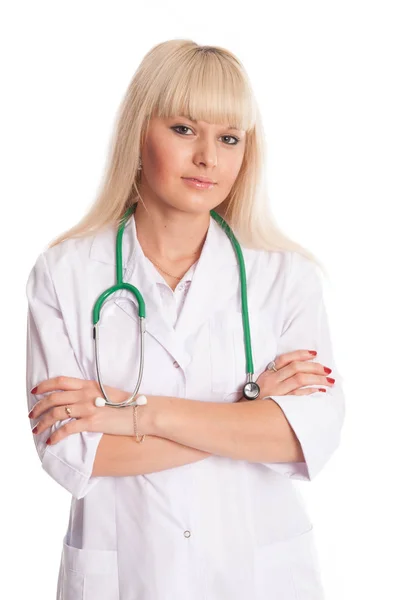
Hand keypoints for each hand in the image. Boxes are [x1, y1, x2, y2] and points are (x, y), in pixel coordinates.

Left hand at [28, 376, 155, 444]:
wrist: (142, 412)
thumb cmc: (128, 404)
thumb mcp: (107, 392)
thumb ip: (91, 393)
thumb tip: (78, 398)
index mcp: (89, 384)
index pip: (60, 381)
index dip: (44, 385)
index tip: (34, 391)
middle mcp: (86, 394)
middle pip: (54, 398)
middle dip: (38, 407)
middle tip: (31, 415)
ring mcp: (88, 407)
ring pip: (56, 413)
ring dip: (42, 422)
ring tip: (36, 429)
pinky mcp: (92, 422)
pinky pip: (67, 429)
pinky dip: (56, 435)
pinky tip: (50, 440)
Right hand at [255, 349, 334, 397]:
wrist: (246, 415)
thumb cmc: (258, 399)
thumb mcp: (264, 383)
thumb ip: (277, 376)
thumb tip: (300, 371)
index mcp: (268, 373)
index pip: (285, 358)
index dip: (301, 354)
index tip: (315, 354)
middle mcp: (272, 380)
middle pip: (296, 368)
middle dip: (314, 367)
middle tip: (327, 370)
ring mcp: (276, 391)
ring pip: (300, 379)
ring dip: (317, 379)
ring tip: (329, 381)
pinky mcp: (280, 403)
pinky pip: (298, 395)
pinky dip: (311, 391)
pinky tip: (320, 391)